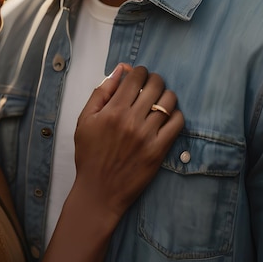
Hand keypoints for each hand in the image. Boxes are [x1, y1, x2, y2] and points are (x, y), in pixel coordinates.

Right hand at [73, 64, 182, 222]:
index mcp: (112, 110)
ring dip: (166, 95)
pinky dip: (175, 114)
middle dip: (154, 80)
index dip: (139, 72)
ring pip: (169, 102)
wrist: (99, 190)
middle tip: (150, 85)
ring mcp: (147, 136)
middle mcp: (131, 120)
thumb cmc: (89, 154)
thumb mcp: (85, 119)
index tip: (139, 75)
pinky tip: (167, 117)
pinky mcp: (159, 150)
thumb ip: (101, 93)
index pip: (135, 78)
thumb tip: (120, 71)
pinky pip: (177, 124)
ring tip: (160, 100)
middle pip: (155, 86)